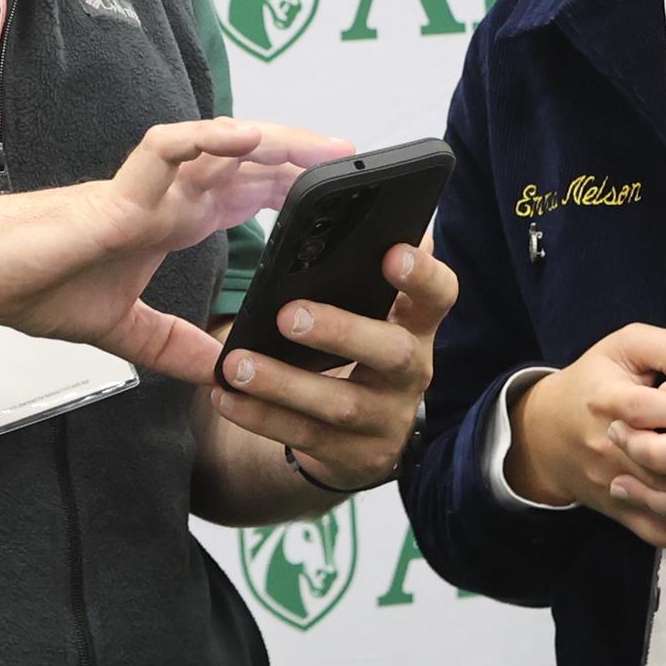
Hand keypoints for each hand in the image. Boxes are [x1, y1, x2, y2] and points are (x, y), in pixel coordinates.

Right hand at [0, 119, 348, 376]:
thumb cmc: (30, 285)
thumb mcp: (120, 330)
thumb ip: (168, 345)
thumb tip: (216, 373)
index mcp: (167, 221)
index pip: (243, 195)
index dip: (288, 191)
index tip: (336, 202)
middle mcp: (163, 197)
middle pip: (246, 164)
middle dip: (301, 162)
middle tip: (355, 168)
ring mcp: (142, 189)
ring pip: (219, 147)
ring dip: (275, 143)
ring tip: (324, 149)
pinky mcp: (115, 193)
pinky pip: (167, 150)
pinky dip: (206, 139)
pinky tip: (247, 139)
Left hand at [212, 240, 456, 489]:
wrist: (360, 436)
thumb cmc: (357, 347)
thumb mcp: (370, 310)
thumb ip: (360, 270)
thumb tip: (344, 208)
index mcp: (417, 323)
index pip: (440, 294)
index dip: (423, 276)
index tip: (393, 252)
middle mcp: (413, 371)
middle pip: (394, 352)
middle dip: (341, 332)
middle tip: (289, 314)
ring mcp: (387, 418)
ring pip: (341, 403)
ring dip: (284, 383)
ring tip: (237, 363)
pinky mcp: (356, 457)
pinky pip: (305, 438)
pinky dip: (261, 417)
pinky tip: (226, 396)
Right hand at [511, 323, 665, 558]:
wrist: (547, 432)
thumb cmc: (598, 380)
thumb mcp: (626, 345)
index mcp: (606, 399)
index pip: (642, 408)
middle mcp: (608, 447)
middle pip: (654, 469)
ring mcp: (615, 484)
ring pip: (660, 506)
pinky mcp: (623, 510)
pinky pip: (660, 532)